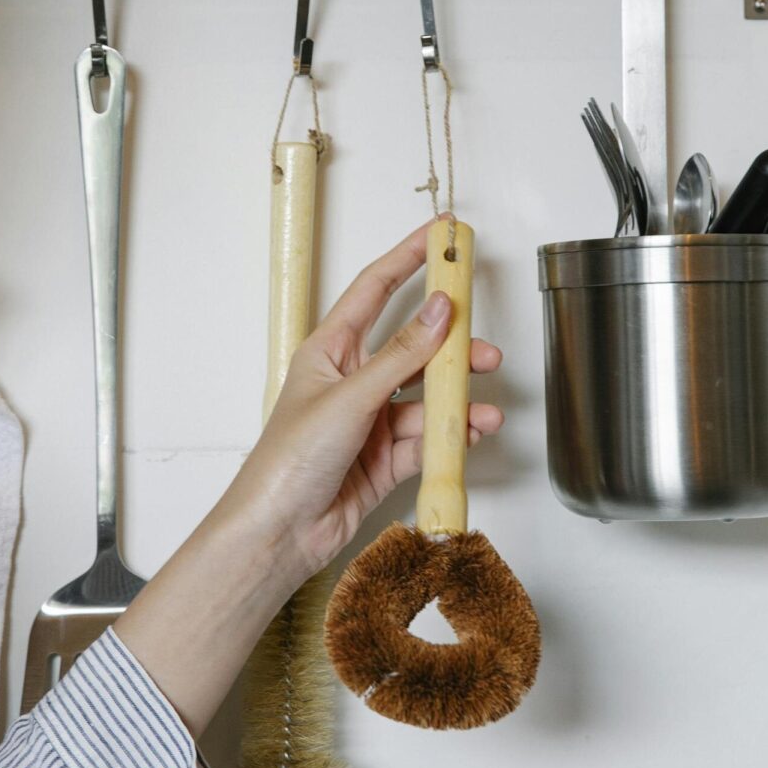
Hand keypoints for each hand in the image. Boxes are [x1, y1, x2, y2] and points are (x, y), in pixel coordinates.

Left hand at [223, 217, 502, 574]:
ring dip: (457, 403)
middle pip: (413, 349)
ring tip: (487, 410)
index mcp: (331, 351)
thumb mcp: (350, 398)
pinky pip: (426, 439)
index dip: (409, 259)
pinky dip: (449, 438)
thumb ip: (401, 355)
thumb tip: (440, 309)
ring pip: (426, 399)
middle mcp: (353, 381)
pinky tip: (469, 437)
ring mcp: (371, 421)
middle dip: (452, 348)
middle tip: (486, 348)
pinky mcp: (385, 458)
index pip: (375, 290)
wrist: (279, 533)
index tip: (442, 235)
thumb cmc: (288, 461)